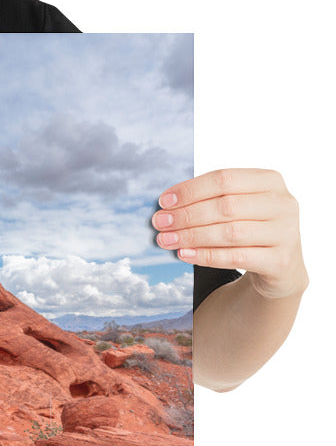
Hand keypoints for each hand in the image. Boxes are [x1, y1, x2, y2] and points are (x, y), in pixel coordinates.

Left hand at [152, 168, 306, 299]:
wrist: (282, 266)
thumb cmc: (251, 228)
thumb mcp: (238, 207)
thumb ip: (209, 200)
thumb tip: (167, 207)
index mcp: (270, 181)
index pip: (224, 179)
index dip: (190, 190)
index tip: (164, 202)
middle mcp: (283, 204)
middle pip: (225, 206)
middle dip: (186, 215)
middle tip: (160, 223)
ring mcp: (286, 233)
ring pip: (230, 232)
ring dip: (191, 236)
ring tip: (166, 239)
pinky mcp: (280, 261)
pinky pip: (236, 257)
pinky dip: (205, 256)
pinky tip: (184, 254)